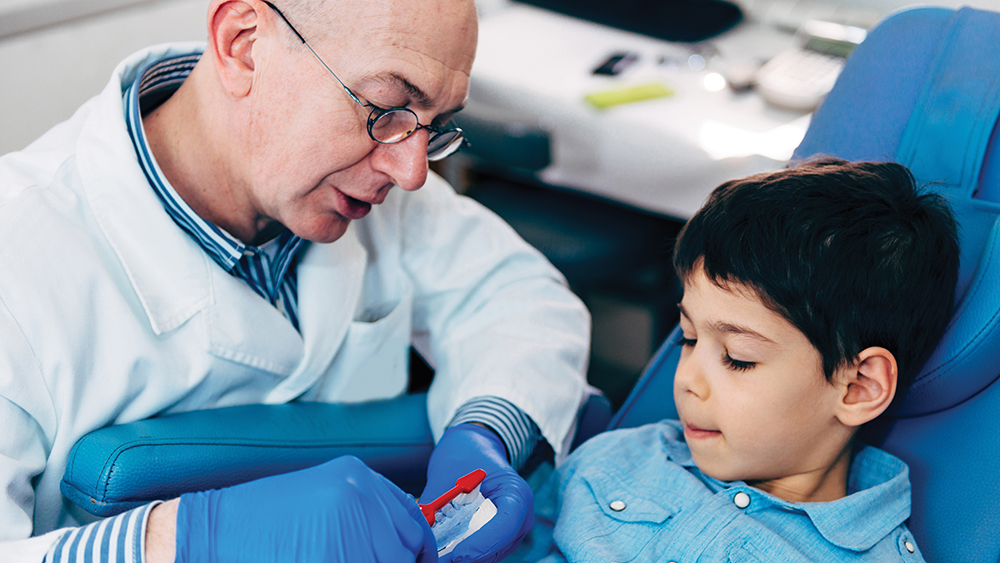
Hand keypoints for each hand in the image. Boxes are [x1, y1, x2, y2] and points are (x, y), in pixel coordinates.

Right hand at [174, 455, 436, 562]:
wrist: (210, 532)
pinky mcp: (333, 557)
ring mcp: (349, 528)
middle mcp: (359, 496)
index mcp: (358, 477)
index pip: (414, 520)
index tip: (418, 562)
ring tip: (334, 558)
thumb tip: (403, 547)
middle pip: (408, 548)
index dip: (419, 550)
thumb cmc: (259, 523)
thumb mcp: (322, 501)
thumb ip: (365, 515)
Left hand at [421, 424, 533, 562]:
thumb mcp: (447, 476)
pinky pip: (487, 554)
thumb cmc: (464, 455)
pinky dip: (468, 555)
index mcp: (516, 493)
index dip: (482, 545)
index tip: (455, 556)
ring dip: (467, 558)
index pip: (505, 526)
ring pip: (492, 555)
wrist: (474, 447)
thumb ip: (433, 506)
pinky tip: (445, 554)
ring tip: (438, 558)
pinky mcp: (503, 538)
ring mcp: (514, 530)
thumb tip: (419, 533)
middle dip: (469, 557)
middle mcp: (522, 515)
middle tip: (438, 561)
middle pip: (499, 547)